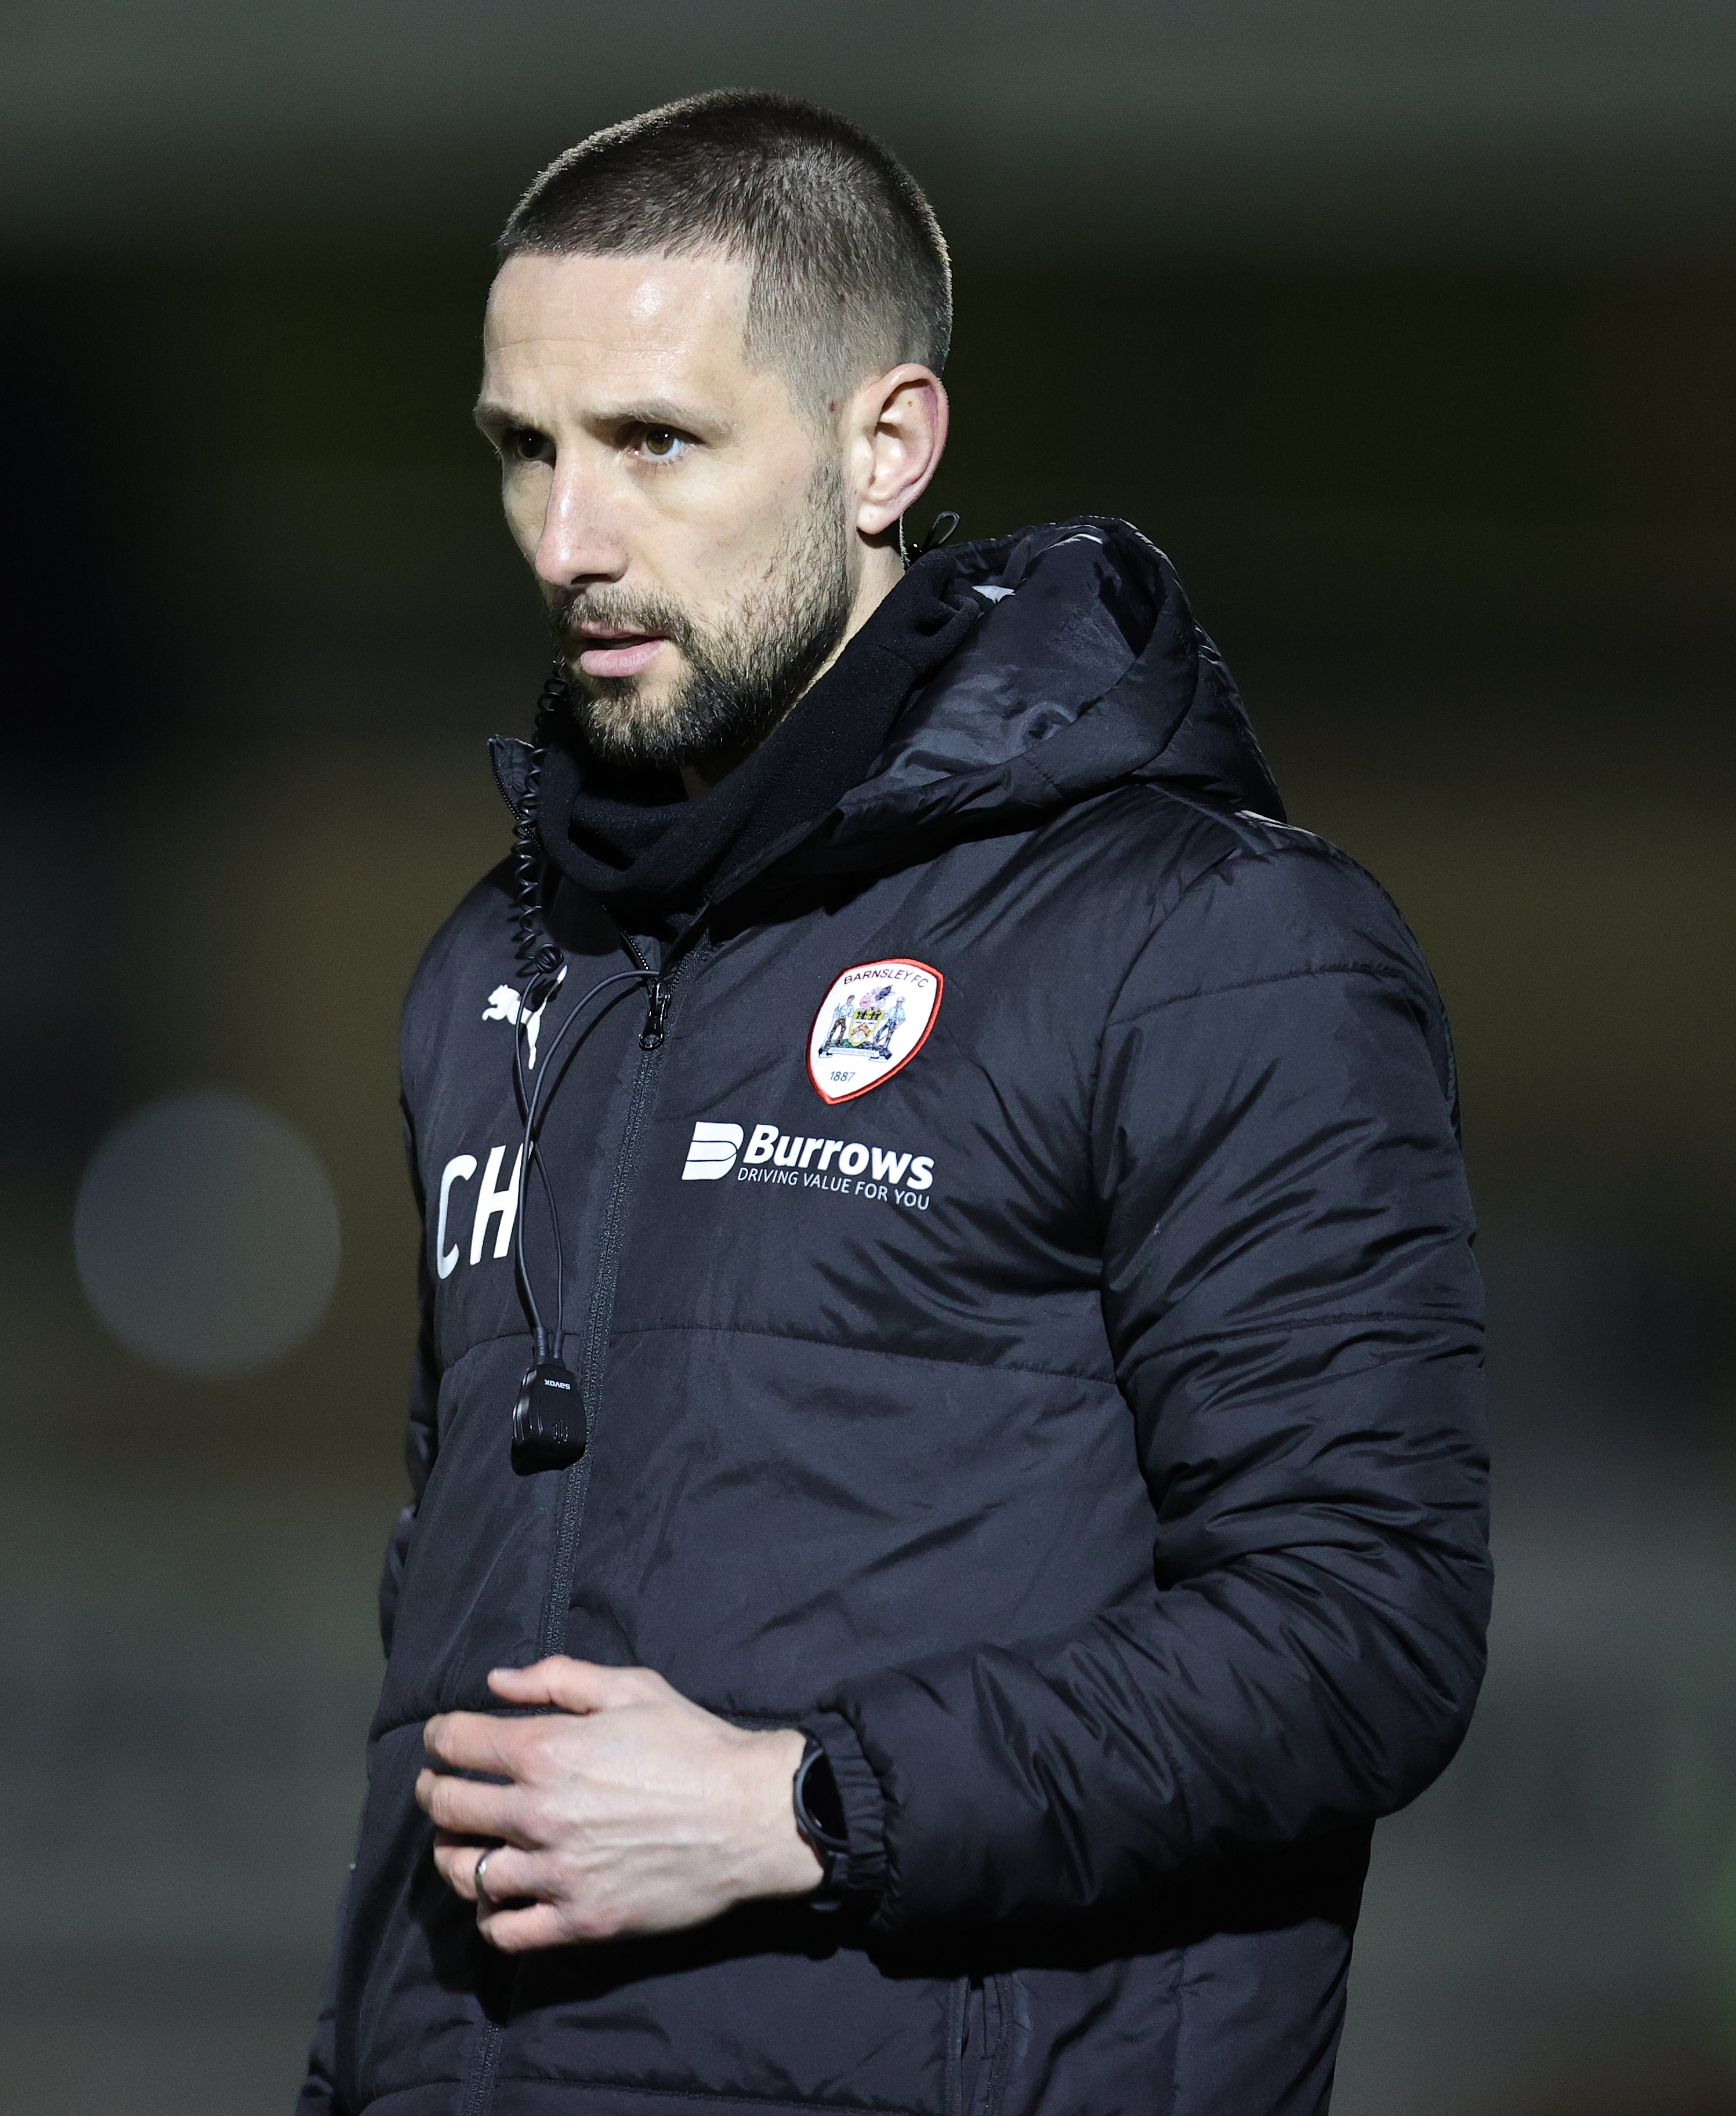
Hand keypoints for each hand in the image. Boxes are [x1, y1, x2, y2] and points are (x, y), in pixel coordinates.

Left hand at [415, 1657, 822, 1950]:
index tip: (445, 1738)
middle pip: (448, 1807)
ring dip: (451, 1854)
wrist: (750, 1816)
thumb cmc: (693, 1743)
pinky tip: (496, 1898)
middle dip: (434, 1791)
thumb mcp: (631, 1687)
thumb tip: (496, 1683)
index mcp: (547, 1750)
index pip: (457, 1743)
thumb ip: (558, 1678)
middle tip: (440, 1788)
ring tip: (461, 1844)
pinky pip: (505, 1931)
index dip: (441, 1736)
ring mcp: (557, 1873)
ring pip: (465, 1872)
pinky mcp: (581, 1920)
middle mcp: (539, 1813)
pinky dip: (488, 1916)